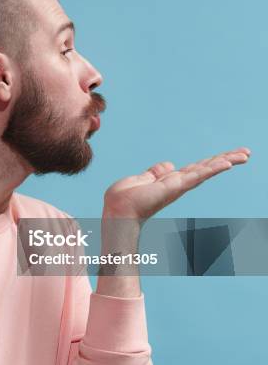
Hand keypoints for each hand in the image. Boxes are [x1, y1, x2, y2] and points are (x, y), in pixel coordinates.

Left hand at [103, 147, 250, 222]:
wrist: (117, 211)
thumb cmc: (123, 199)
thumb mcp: (140, 179)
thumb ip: (154, 173)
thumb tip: (168, 165)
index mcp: (169, 181)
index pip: (195, 169)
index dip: (210, 162)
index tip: (227, 156)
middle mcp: (178, 184)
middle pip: (206, 168)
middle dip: (226, 160)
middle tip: (247, 153)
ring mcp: (179, 186)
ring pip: (207, 170)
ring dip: (226, 161)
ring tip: (245, 155)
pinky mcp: (177, 186)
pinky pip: (199, 174)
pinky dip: (213, 168)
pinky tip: (228, 163)